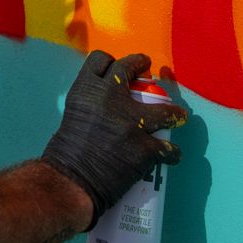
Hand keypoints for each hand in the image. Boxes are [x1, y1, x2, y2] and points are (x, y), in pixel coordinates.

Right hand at [40, 51, 184, 228]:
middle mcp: (110, 99)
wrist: (70, 182)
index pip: (100, 60)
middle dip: (141, 65)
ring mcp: (131, 123)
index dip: (111, 61)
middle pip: (130, 68)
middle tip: (147, 70)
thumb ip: (90, 108)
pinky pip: (168, 149)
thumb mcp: (73, 118)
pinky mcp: (145, 148)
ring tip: (179, 116)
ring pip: (165, 111)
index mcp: (86, 91)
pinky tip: (171, 156)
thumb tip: (106, 112)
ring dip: (174, 114)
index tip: (118, 66)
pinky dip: (171, 153)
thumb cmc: (63, 156)